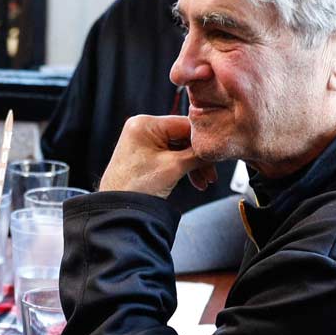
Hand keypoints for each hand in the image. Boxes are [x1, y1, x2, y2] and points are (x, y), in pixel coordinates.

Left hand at [100, 114, 216, 198]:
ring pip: (179, 148)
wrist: (117, 210)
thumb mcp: (173, 167)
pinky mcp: (145, 155)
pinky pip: (171, 156)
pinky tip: (194, 181)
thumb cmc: (136, 188)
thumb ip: (198, 154)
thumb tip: (216, 148)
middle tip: (211, 174)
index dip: (204, 140)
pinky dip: (183, 168)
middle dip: (199, 157)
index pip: (186, 124)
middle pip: (183, 137)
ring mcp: (143, 141)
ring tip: (204, 182)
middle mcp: (143, 128)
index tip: (218, 153)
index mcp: (145, 124)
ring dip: (193, 165)